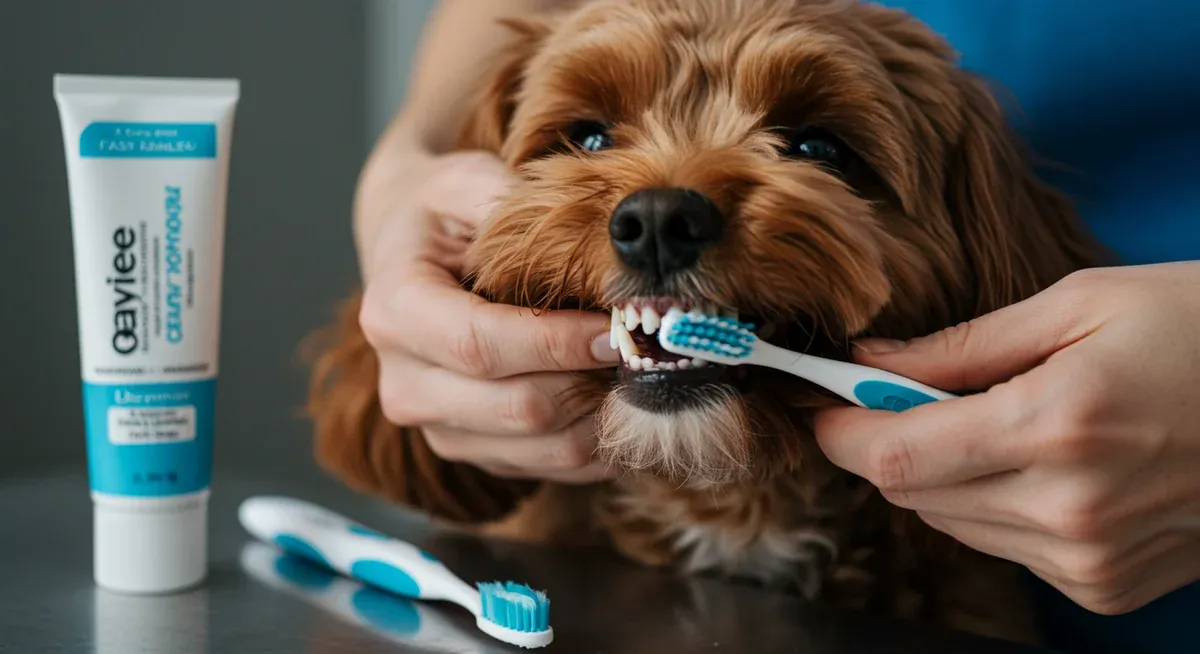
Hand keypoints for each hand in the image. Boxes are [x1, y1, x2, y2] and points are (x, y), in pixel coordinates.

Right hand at [356, 148, 619, 482]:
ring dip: (604, 414)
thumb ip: (507, 195)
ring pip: (544, 448)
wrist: (412, 260)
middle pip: (517, 408)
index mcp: (394, 312)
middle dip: (592, 378)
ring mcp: (439, 429)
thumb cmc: (445, 215)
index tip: (617, 326)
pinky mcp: (474, 452)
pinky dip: (600, 438)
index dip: (557, 343)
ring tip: (641, 370)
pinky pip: (553, 466)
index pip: (480, 345)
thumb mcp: (462, 180)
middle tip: (647, 347)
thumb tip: (583, 224)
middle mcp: (405, 384)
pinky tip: (620, 394)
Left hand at [814, 262, 1199, 614]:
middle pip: (912, 494)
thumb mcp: (1077, 306)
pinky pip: (1004, 546)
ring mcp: (1092, 560)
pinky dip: (992, 505)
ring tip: (992, 418)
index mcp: (1056, 427)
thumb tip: (866, 364)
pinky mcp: (1107, 586)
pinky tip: (1036, 461)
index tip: (820, 401)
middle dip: (888, 443)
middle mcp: (1070, 511)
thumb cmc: (1198, 328)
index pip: (894, 456)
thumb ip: (958, 347)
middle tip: (901, 393)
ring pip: (951, 523)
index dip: (839, 431)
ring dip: (940, 474)